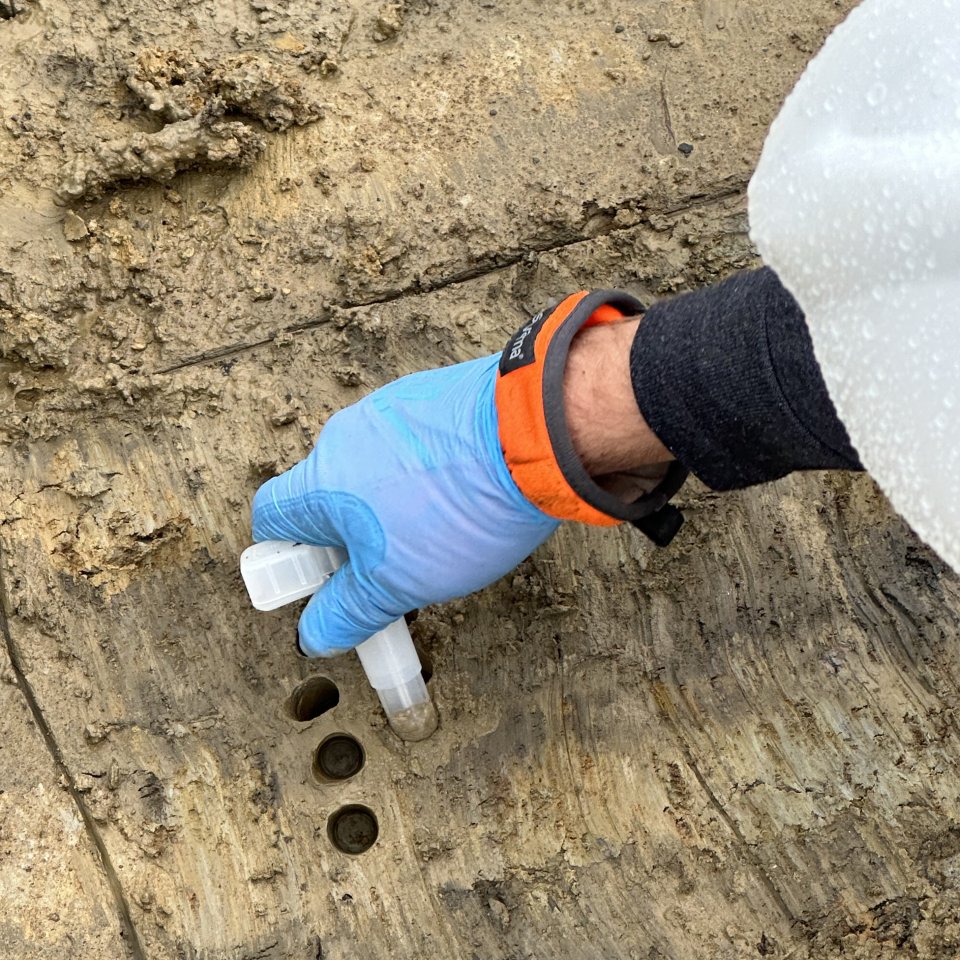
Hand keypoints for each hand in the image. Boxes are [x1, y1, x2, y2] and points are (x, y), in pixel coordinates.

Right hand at [252, 354, 559, 655]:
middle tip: (392, 567)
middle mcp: (346, 435)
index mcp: (321, 481)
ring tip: (442, 531)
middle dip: (353, 535)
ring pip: (372, 469)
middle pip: (327, 494)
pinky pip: (410, 443)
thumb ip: (349, 610)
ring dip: (391, 504)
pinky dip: (424, 471)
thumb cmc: (459, 509)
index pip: (271, 518)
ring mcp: (389, 410)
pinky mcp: (430, 397)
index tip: (326, 580)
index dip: (290, 556)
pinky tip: (464, 493)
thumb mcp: (398, 582)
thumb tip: (314, 635)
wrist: (535, 434)